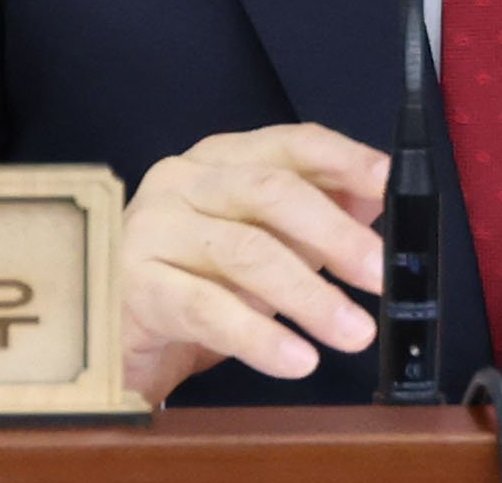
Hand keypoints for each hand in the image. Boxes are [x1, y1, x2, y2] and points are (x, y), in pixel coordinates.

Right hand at [120, 122, 389, 404]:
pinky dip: (259, 337)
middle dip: (334, 233)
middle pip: (271, 192)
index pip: (291, 143)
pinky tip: (297, 359)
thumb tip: (377, 201)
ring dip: (309, 295)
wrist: (112, 330)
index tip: (389, 184)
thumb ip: (316, 216)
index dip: (344, 160)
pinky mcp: (135, 287)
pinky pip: (207, 309)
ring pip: (245, 252)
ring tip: (354, 332)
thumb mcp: (262, 241)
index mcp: (222, 159)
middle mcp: (184, 182)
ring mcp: (153, 229)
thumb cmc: (194, 278)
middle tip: (380, 275)